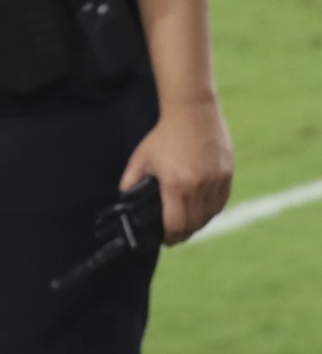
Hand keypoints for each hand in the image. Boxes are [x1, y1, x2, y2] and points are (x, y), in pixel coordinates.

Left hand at [119, 99, 232, 242]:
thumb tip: (124, 200)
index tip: (164, 239)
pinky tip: (201, 211)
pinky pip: (221, 203)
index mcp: (176, 184)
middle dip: (183, 233)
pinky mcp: (227, 176)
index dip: (170, 236)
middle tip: (174, 235)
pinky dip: (211, 211)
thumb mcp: (141, 158)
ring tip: (187, 224)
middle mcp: (199, 186)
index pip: (176, 224)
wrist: (193, 113)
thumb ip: (130, 181)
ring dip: (198, 224)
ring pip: (209, 215)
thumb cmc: (164, 136)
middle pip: (194, 224)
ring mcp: (216, 182)